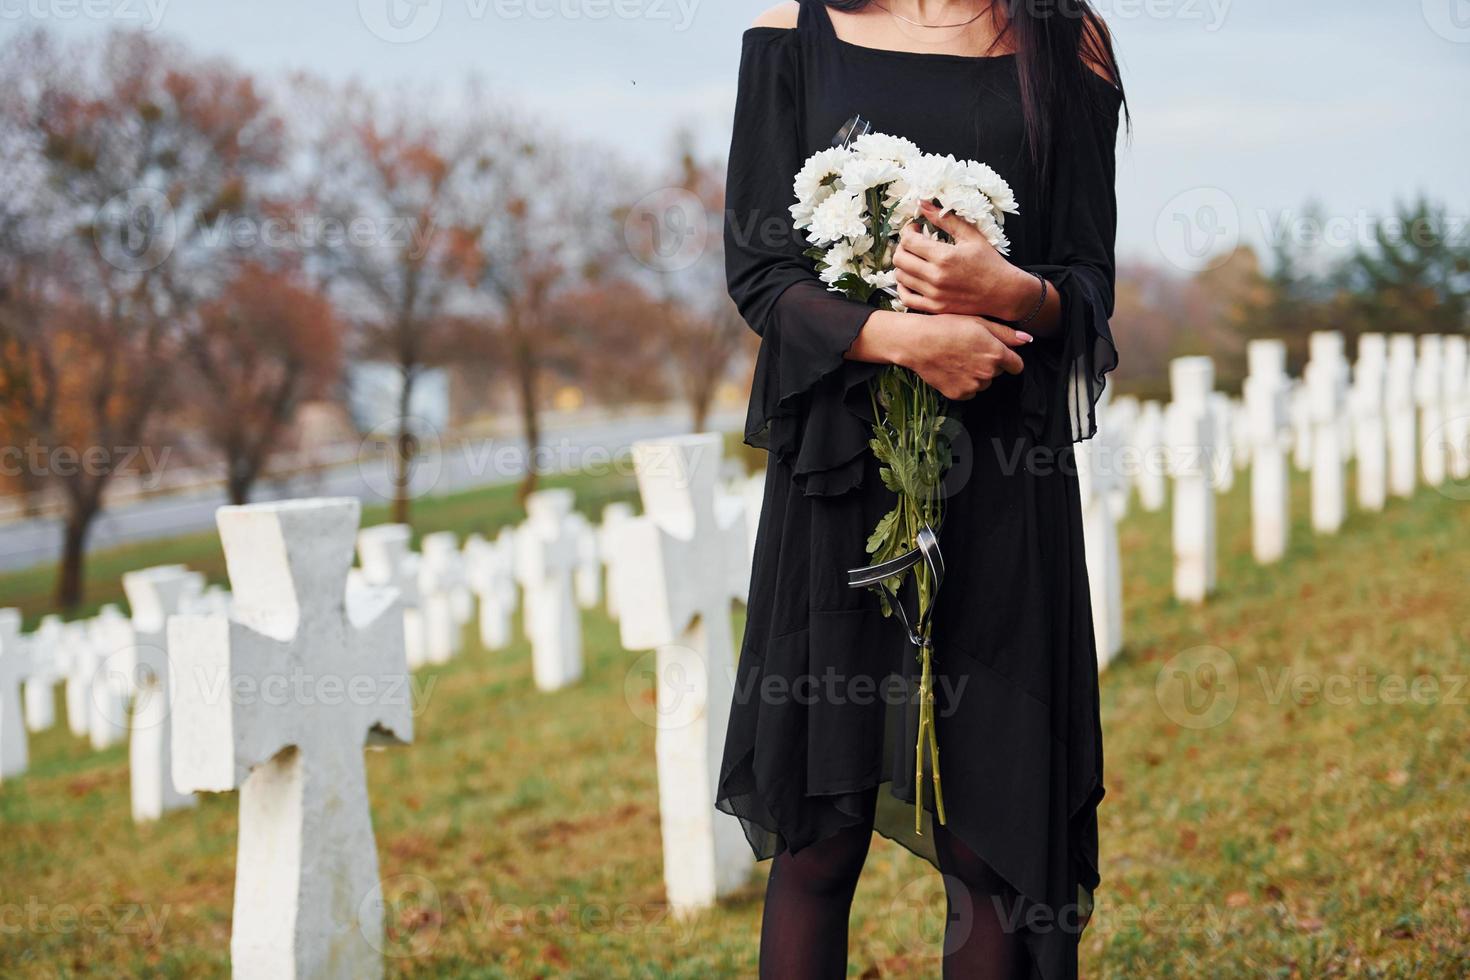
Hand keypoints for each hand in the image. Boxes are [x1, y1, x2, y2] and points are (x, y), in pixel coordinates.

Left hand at [893, 201, 1037, 319]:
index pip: (908, 240)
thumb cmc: (989, 262)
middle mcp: (936, 277)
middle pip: (900, 258)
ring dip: (903, 265)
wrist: (1004, 292)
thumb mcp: (970, 236)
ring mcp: (934, 295)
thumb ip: (945, 218)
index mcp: (944, 256)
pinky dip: (903, 287)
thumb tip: (923, 203)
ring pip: (900, 277)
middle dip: (902, 246)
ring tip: (914, 258)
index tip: (915, 228)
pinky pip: (906, 298)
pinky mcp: (935, 308)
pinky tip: (911, 278)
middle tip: (913, 242)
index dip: (908, 230)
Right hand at [896, 312, 1028, 400]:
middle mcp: (988, 373)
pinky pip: (969, 392)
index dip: (1009, 359)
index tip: (999, 354)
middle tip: (971, 350)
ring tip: (959, 359)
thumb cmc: (947, 326)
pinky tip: (952, 370)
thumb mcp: (979, 322)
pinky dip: (964, 384)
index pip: (1017, 366)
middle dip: (990, 364)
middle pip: (998, 373)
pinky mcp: (958, 394)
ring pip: (983, 383)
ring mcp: (973, 386)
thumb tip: (1028, 340)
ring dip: (977, 375)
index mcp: (996, 354)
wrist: (918, 342)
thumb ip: (1006, 334)